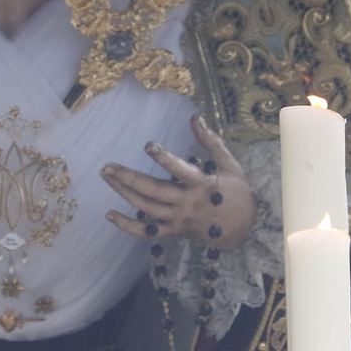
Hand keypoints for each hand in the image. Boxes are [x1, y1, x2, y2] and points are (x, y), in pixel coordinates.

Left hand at [101, 115, 254, 248]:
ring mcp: (179, 218)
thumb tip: (196, 119)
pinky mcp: (174, 231)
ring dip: (124, 193)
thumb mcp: (230, 165)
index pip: (180, 170)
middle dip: (129, 178)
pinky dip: (128, 226)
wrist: (243, 230)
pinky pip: (148, 232)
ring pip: (146, 208)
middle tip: (107, 167)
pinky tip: (110, 215)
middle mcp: (187, 202)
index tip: (148, 145)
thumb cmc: (237, 194)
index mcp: (202, 184)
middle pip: (153, 191)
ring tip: (106, 177)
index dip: (164, 158)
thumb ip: (212, 142)